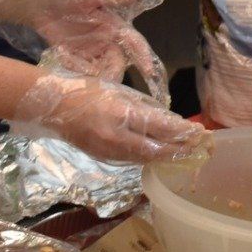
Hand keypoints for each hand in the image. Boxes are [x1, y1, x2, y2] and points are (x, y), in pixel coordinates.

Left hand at [0, 0, 168, 104]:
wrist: (41, 3)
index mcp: (115, 27)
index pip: (134, 44)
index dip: (143, 57)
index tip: (150, 72)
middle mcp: (107, 42)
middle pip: (118, 63)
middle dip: (112, 72)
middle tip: (98, 76)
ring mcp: (92, 52)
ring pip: (101, 71)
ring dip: (91, 73)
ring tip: (71, 61)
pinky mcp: (76, 59)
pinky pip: (83, 72)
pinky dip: (75, 69)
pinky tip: (62, 56)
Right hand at [11, 72, 208, 164]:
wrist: (50, 105)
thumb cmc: (85, 90)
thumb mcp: (118, 93)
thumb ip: (142, 108)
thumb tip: (167, 122)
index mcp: (120, 115)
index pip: (159, 128)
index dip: (181, 133)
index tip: (198, 132)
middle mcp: (116, 138)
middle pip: (156, 150)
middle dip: (180, 149)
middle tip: (201, 147)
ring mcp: (108, 151)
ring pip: (146, 159)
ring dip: (167, 156)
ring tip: (187, 152)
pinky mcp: (103, 157)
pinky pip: (132, 160)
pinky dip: (150, 158)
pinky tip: (161, 155)